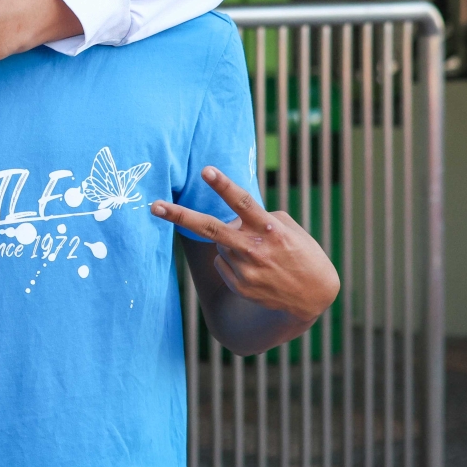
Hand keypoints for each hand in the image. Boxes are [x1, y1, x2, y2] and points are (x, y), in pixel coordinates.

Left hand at [151, 167, 338, 323]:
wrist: (313, 296)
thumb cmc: (300, 252)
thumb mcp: (288, 228)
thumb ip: (259, 216)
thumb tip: (230, 217)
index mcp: (270, 228)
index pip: (242, 202)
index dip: (223, 185)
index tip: (205, 170)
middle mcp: (255, 248)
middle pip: (210, 228)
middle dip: (179, 216)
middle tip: (153, 205)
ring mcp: (245, 270)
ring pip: (219, 244)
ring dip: (230, 243)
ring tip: (259, 254)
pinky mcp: (240, 285)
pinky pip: (221, 263)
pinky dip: (232, 261)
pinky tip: (255, 268)